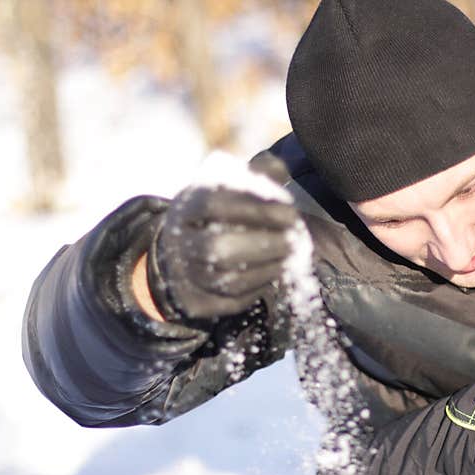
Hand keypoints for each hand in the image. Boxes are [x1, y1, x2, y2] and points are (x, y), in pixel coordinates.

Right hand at [147, 175, 299, 322]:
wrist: (179, 255)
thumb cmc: (216, 216)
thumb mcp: (229, 189)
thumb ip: (257, 175)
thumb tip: (280, 170)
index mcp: (186, 207)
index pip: (215, 205)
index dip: (255, 208)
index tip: (289, 210)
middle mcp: (180, 243)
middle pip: (218, 248)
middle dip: (264, 243)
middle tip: (295, 237)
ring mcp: (186, 276)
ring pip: (226, 279)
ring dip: (267, 268)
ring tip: (292, 255)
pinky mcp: (198, 302)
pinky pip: (231, 301)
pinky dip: (258, 288)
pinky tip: (277, 273)